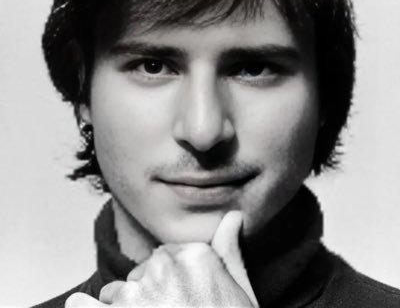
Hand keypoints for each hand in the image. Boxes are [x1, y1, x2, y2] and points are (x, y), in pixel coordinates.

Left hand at [65, 211, 257, 306]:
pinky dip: (82, 307)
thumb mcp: (241, 291)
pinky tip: (81, 305)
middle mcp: (165, 268)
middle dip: (149, 292)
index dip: (171, 280)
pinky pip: (85, 307)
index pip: (168, 256)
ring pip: (117, 292)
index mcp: (195, 256)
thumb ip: (229, 250)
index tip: (180, 298)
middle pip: (143, 272)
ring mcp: (138, 296)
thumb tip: (234, 216)